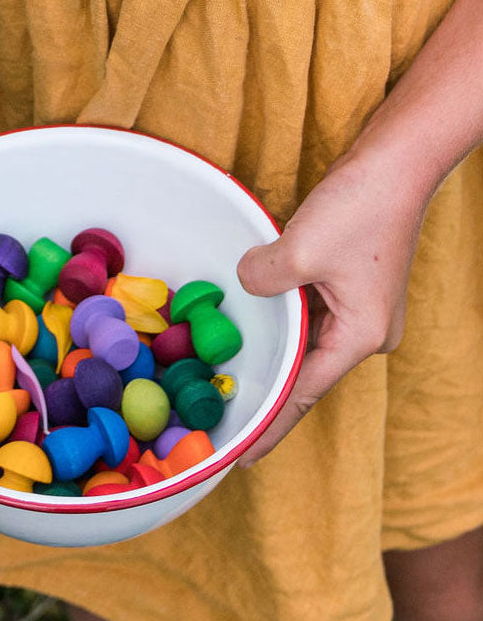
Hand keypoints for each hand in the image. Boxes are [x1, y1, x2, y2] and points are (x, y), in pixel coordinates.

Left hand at [234, 148, 429, 464]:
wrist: (398, 163)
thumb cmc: (361, 207)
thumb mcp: (299, 250)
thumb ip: (263, 281)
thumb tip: (245, 286)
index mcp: (360, 337)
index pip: (303, 395)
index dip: (270, 427)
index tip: (240, 457)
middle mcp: (366, 333)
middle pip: (305, 375)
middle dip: (267, 397)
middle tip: (223, 423)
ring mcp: (360, 310)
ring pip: (306, 345)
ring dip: (273, 357)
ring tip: (231, 385)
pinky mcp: (351, 287)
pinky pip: (309, 319)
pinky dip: (282, 326)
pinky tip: (253, 332)